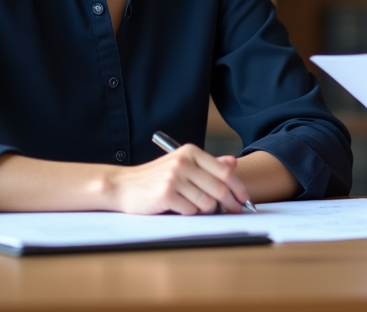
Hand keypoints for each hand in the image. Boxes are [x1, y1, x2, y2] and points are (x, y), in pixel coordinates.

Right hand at [105, 145, 250, 214]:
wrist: (122, 186)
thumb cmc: (155, 177)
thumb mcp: (182, 164)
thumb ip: (208, 164)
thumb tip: (233, 163)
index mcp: (190, 152)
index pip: (225, 171)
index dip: (238, 187)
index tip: (243, 199)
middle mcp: (183, 163)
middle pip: (220, 188)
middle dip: (230, 203)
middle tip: (233, 210)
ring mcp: (174, 178)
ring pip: (207, 203)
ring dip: (207, 210)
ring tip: (197, 207)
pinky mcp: (166, 194)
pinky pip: (191, 211)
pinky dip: (190, 213)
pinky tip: (180, 208)